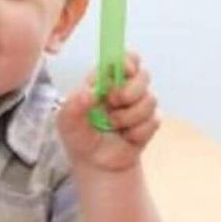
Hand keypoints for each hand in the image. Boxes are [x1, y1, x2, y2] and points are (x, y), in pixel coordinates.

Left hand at [57, 52, 160, 171]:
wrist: (96, 163)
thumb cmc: (79, 136)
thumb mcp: (66, 121)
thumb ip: (73, 105)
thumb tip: (90, 93)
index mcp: (104, 81)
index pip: (123, 59)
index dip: (128, 60)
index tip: (125, 70)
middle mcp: (124, 89)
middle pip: (143, 75)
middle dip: (129, 91)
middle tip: (113, 103)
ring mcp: (139, 105)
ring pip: (150, 99)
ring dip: (129, 116)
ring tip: (113, 125)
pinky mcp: (150, 122)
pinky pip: (154, 121)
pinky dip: (137, 132)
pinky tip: (126, 136)